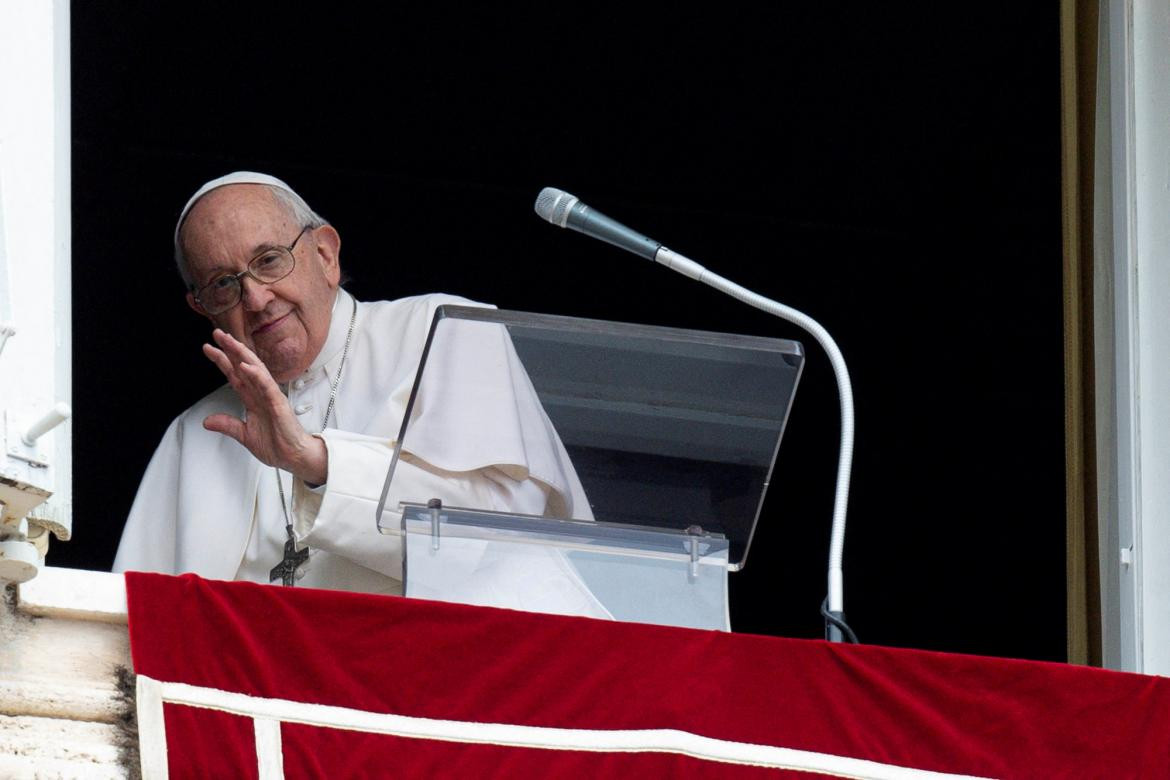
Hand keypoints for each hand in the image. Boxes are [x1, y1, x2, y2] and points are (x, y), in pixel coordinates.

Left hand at [201, 329, 327, 484]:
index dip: (223, 361)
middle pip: (244, 366)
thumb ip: (227, 425)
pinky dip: (256, 375)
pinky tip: (246, 365)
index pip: (235, 375)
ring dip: (242, 355)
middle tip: (217, 333)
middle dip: (231, 349)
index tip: (209, 348)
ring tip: (230, 342)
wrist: (294, 457)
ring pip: (256, 370)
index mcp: (253, 400)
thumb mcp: (244, 435)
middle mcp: (261, 394)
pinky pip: (266, 386)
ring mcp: (271, 397)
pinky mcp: (278, 404)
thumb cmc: (277, 444)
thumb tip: (207, 421)